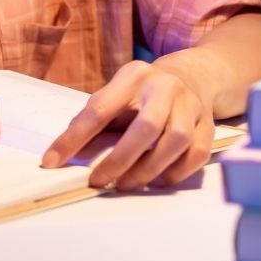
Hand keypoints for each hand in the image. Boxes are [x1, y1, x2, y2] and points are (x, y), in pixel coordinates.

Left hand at [41, 59, 212, 191]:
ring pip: (175, 141)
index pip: (99, 109)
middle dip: (119, 159)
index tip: (52, 161)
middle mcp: (165, 87)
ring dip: (149, 169)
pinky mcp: (208, 124)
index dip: (73, 138)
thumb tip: (61, 157)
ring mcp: (191, 105)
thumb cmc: (143, 93)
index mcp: (133, 76)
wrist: (194, 76)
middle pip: (146, 126)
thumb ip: (91, 124)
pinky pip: (197, 153)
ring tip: (127, 184)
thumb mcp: (116, 97)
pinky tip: (158, 180)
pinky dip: (176, 172)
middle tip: (99, 181)